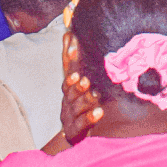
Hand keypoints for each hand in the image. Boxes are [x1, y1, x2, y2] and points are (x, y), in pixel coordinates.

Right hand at [45, 33, 102, 152]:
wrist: (74, 135)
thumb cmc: (80, 103)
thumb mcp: (78, 80)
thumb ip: (73, 58)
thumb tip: (68, 32)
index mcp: (69, 85)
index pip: (67, 68)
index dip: (68, 56)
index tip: (72, 47)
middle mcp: (67, 99)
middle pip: (68, 89)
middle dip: (74, 82)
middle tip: (83, 77)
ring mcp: (68, 115)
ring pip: (74, 106)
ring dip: (83, 98)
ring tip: (93, 92)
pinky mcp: (74, 130)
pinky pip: (80, 123)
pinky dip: (89, 117)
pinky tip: (99, 112)